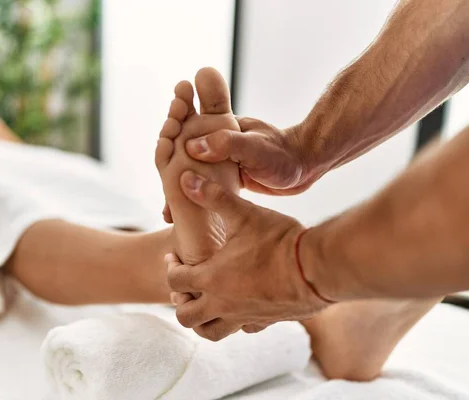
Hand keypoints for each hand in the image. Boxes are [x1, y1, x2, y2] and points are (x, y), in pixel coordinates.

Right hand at [162, 117, 320, 222]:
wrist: (306, 164)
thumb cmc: (283, 152)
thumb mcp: (255, 146)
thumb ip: (226, 144)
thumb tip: (192, 148)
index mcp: (216, 129)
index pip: (184, 135)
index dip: (170, 146)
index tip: (162, 165)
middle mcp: (213, 145)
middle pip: (181, 158)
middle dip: (169, 177)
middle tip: (166, 207)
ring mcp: (219, 163)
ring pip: (192, 176)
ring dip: (179, 193)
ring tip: (171, 218)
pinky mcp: (226, 179)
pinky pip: (205, 190)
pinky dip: (195, 202)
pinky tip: (190, 220)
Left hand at [166, 170, 329, 340]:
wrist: (318, 267)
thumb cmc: (279, 239)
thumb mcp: (244, 213)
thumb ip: (213, 196)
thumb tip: (186, 178)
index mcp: (212, 278)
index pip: (176, 280)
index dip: (171, 267)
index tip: (174, 257)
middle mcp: (223, 304)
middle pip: (186, 316)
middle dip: (180, 300)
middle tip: (185, 285)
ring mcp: (244, 316)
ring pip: (211, 332)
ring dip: (201, 320)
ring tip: (203, 304)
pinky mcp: (266, 321)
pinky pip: (242, 329)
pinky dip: (235, 321)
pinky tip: (240, 306)